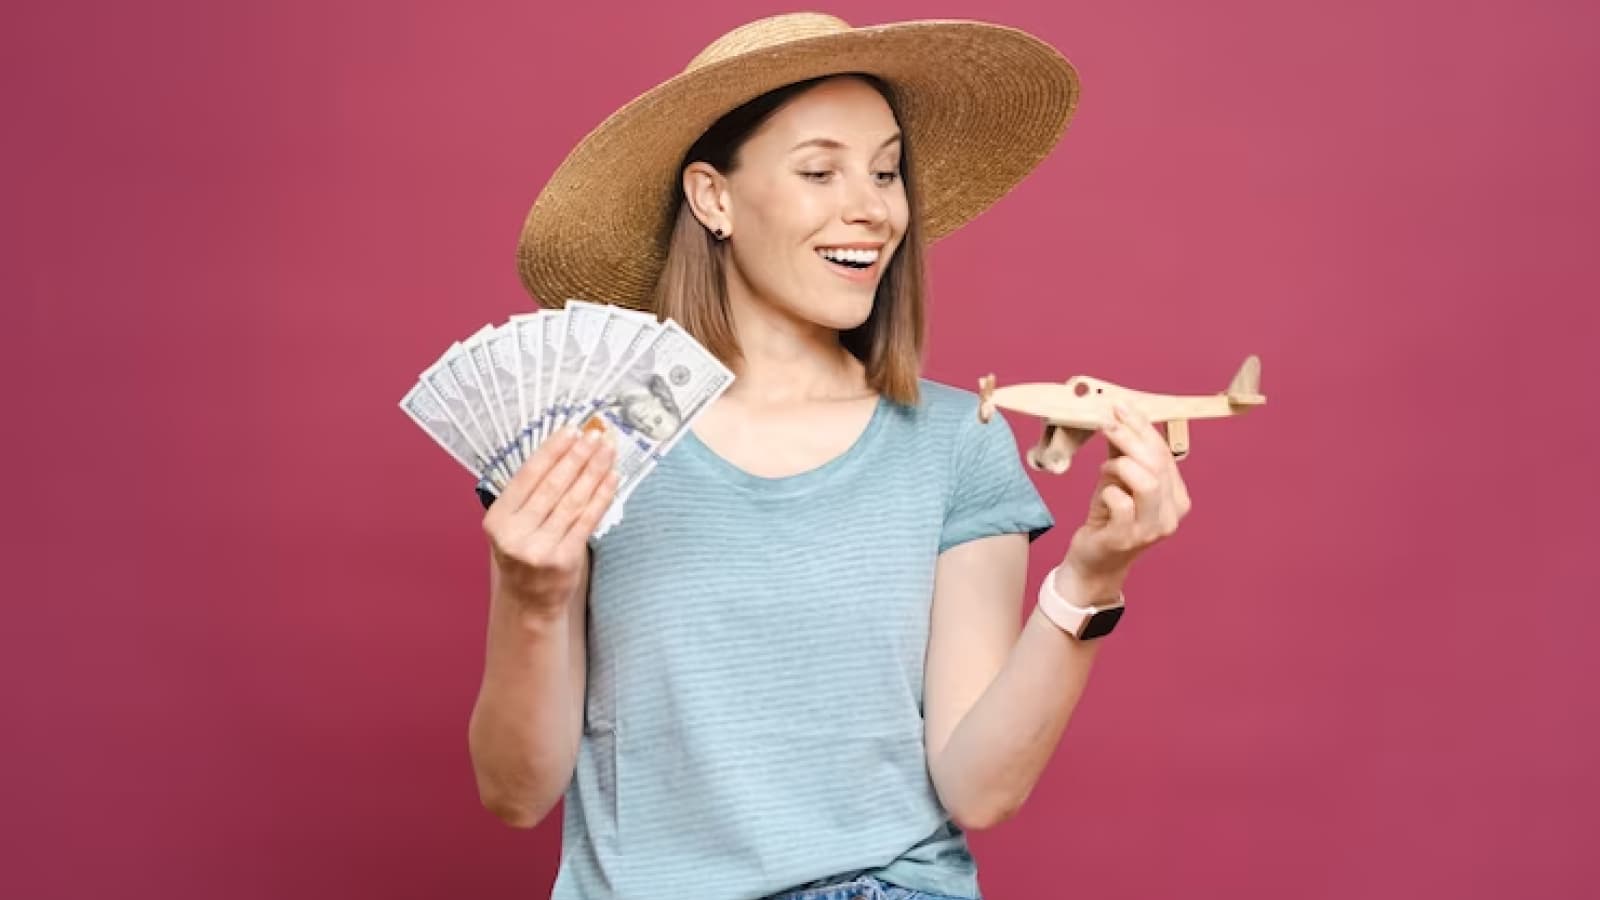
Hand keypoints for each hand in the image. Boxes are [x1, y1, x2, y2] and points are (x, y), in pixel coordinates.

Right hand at [481, 428, 618, 616]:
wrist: (529, 602)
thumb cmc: (524, 555)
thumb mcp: (513, 525)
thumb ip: (530, 494)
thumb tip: (565, 450)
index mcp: (497, 520)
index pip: (527, 476)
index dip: (551, 451)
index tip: (571, 430)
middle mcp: (515, 535)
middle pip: (553, 486)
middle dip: (578, 456)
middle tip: (596, 434)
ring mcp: (540, 549)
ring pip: (573, 500)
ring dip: (594, 471)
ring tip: (608, 450)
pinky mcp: (564, 559)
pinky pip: (587, 520)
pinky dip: (601, 496)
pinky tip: (611, 478)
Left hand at [1063, 402, 1192, 588]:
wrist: (1096, 559)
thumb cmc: (1110, 517)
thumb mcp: (1120, 479)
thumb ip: (1125, 451)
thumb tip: (1121, 414)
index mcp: (1177, 498)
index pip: (1165, 454)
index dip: (1142, 428)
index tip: (1121, 407)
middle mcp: (1171, 515)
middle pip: (1156, 464)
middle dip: (1129, 437)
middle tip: (1106, 422)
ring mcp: (1150, 530)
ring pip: (1147, 482)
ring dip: (1120, 465)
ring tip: (1104, 467)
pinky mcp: (1126, 539)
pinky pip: (1121, 503)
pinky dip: (1108, 490)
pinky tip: (1103, 493)